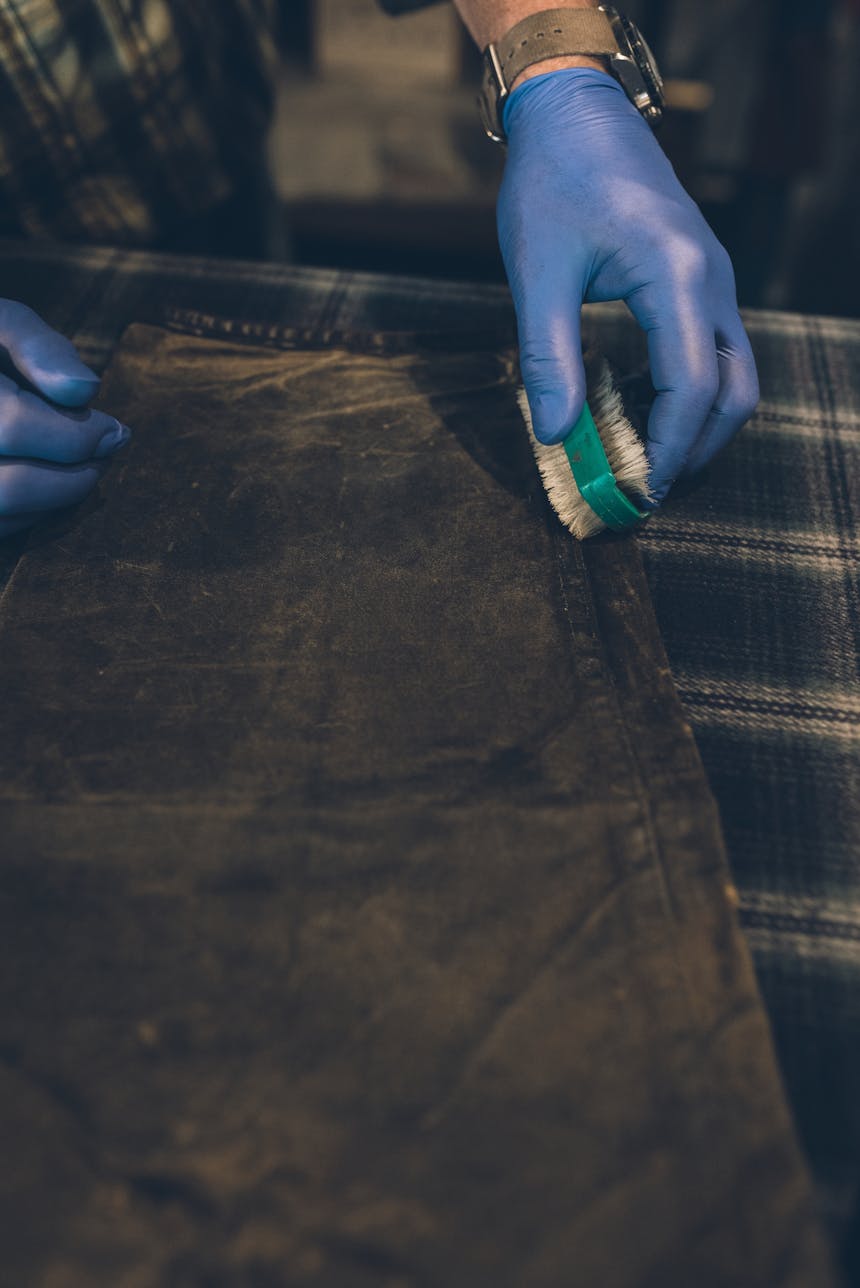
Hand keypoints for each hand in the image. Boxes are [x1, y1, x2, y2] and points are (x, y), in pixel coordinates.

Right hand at [0, 300, 129, 537]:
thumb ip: (37, 346)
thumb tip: (84, 390)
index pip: (15, 427)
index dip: (78, 434)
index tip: (117, 429)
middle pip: (9, 489)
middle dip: (73, 479)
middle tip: (106, 456)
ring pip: (3, 519)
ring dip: (55, 503)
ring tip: (84, 469)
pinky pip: (0, 531)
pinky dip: (31, 518)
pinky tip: (49, 485)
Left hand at [498, 68, 758, 503]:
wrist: (576, 115)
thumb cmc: (553, 184)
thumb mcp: (538, 273)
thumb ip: (547, 358)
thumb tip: (553, 435)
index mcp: (677, 275)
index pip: (690, 388)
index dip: (666, 451)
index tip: (636, 494)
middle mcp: (713, 280)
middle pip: (733, 393)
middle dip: (694, 451)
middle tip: (644, 492)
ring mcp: (715, 280)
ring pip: (733, 376)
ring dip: (698, 428)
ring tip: (645, 464)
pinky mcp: (702, 281)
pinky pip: (714, 353)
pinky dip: (690, 397)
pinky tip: (643, 416)